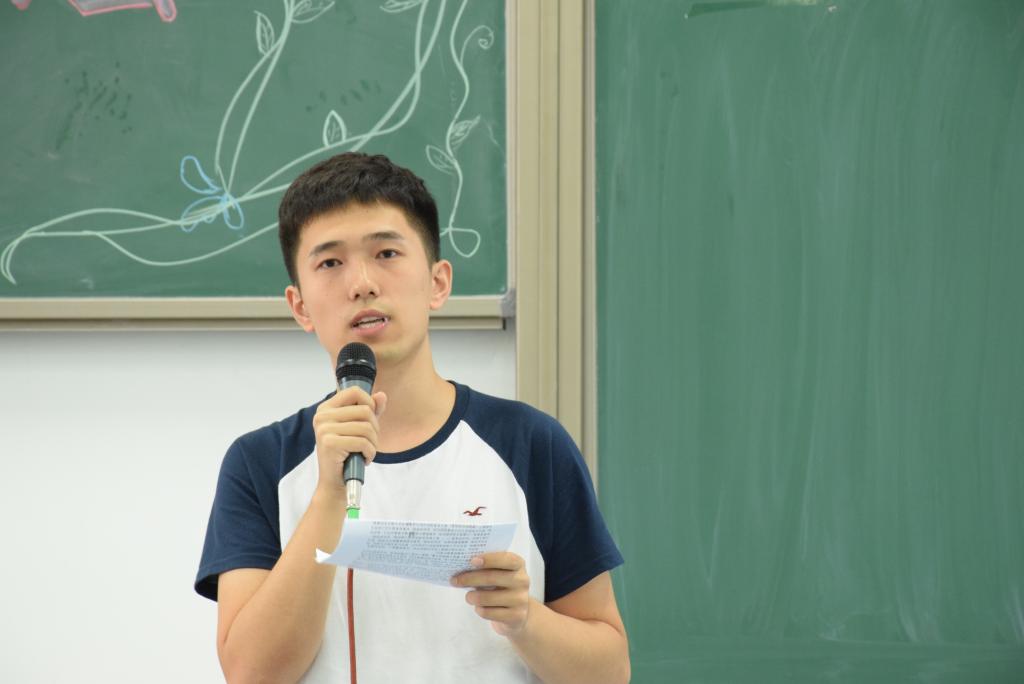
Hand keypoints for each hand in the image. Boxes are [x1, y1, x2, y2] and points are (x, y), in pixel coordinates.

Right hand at [311, 386, 386, 501]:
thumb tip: (381, 395)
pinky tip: (364, 459)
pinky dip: (370, 453)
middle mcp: (322, 416)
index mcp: (326, 408)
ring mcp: (324, 429)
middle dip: (375, 429)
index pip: (354, 391)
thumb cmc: (348, 453)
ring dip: (373, 443)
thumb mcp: (360, 428)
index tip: (369, 420)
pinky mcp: (329, 443)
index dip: (369, 403)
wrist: (335, 482)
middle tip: (369, 442)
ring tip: (367, 451)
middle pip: (365, 410)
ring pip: (366, 427)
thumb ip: (371, 410)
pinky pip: (363, 442)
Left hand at [451, 552, 531, 636]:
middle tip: (454, 580)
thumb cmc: (502, 587)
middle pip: (491, 578)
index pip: (505, 559)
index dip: (488, 559)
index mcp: (518, 565)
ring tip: (469, 597)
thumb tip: (461, 568)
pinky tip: (480, 607)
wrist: (517, 613)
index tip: (471, 561)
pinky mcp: (516, 616)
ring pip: (487, 597)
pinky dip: (479, 610)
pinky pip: (488, 612)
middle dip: (469, 578)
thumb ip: (485, 568)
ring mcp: (520, 599)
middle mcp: (522, 580)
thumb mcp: (498, 574)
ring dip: (471, 597)